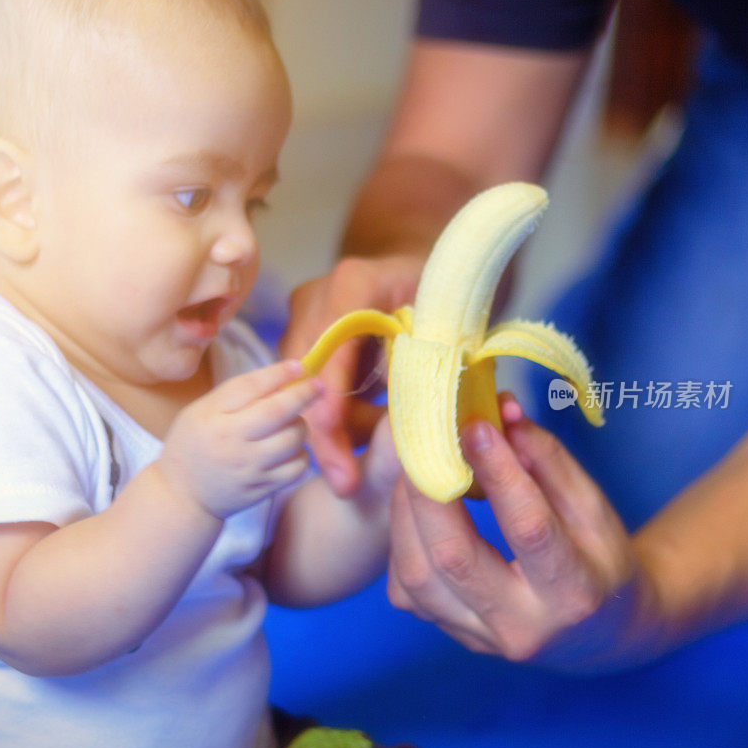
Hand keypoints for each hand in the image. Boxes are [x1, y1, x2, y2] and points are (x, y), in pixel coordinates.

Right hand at [157, 360, 322, 520]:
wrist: (182, 495)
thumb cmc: (195, 444)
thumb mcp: (202, 411)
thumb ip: (238, 393)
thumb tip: (284, 374)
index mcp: (213, 417)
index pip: (250, 387)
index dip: (279, 374)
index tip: (300, 366)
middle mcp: (231, 443)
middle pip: (278, 412)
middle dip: (303, 394)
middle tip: (316, 385)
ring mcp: (249, 469)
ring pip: (293, 439)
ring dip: (300, 426)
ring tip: (292, 423)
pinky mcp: (262, 489)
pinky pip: (297, 467)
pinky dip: (300, 454)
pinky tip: (290, 450)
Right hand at [279, 255, 421, 496]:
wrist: (415, 265)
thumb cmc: (440, 290)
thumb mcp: (443, 317)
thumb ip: (426, 358)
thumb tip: (418, 419)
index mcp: (353, 283)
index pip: (332, 347)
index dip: (332, 397)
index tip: (335, 442)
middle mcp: (318, 299)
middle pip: (310, 376)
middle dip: (326, 433)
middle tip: (346, 483)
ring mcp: (304, 319)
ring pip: (306, 389)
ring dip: (334, 431)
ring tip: (355, 470)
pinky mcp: (303, 340)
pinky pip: (313, 389)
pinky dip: (337, 418)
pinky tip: (354, 443)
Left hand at [387, 396, 657, 671]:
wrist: (598, 634)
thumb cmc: (599, 560)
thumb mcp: (593, 508)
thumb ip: (548, 459)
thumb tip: (501, 410)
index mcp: (573, 593)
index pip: (528, 526)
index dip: (499, 471)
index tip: (475, 425)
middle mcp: (520, 627)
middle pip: (454, 557)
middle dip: (429, 491)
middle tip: (422, 443)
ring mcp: (479, 638)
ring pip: (417, 577)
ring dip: (405, 515)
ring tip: (413, 471)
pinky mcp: (451, 634)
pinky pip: (406, 590)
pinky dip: (401, 543)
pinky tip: (413, 512)